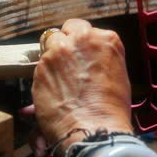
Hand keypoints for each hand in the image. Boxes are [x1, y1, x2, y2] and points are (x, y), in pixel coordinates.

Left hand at [32, 19, 133, 150]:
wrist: (94, 128)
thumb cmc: (111, 109)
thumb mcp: (117, 74)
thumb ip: (100, 58)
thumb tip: (86, 61)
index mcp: (105, 39)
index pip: (82, 28)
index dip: (77, 42)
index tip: (76, 53)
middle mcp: (81, 39)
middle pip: (63, 33)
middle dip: (62, 45)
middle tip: (65, 65)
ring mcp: (58, 52)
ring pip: (48, 48)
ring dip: (52, 62)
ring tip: (60, 84)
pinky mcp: (41, 67)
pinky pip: (39, 68)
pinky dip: (43, 78)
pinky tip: (53, 93)